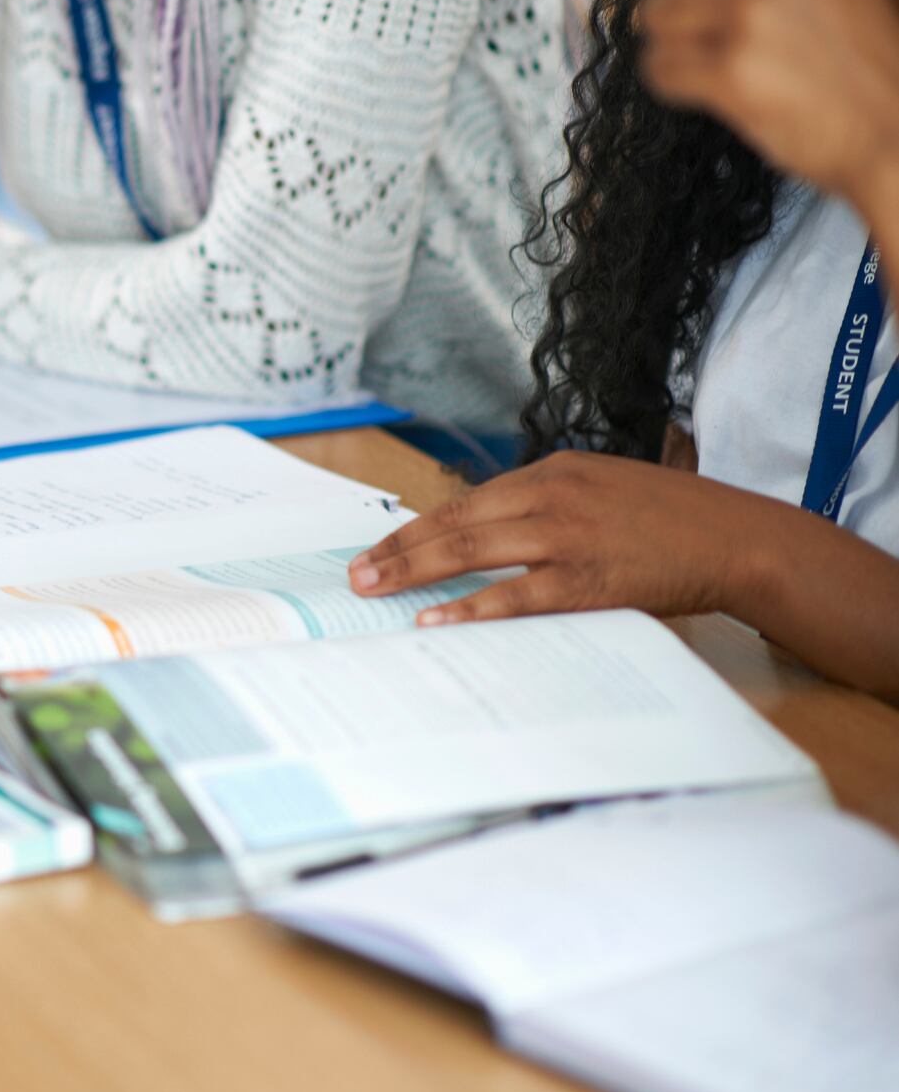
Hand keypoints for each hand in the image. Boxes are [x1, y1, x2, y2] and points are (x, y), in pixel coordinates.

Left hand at [345, 452, 792, 625]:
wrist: (736, 537)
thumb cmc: (666, 520)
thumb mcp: (597, 491)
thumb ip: (543, 507)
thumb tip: (483, 532)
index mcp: (550, 472)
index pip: (464, 502)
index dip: (414, 528)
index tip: (376, 548)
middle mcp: (551, 496)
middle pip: (454, 523)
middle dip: (397, 550)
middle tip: (355, 575)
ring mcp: (567, 536)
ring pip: (472, 551)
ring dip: (415, 572)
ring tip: (374, 590)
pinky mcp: (588, 577)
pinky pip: (516, 594)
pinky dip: (472, 607)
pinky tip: (435, 619)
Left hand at [629, 0, 898, 210]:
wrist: (893, 132)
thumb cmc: (868, 63)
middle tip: (713, 22)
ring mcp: (743, 15)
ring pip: (650, 13)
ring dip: (671, 41)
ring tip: (723, 60)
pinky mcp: (723, 70)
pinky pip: (654, 67)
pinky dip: (671, 84)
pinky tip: (712, 92)